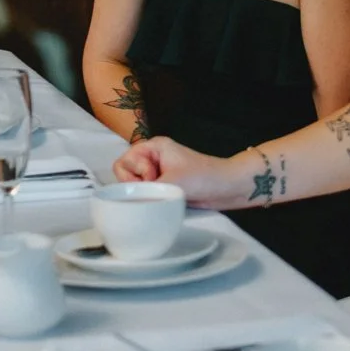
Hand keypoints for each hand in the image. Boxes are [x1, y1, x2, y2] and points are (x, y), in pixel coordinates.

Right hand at [111, 137, 234, 204]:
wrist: (226, 188)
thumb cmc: (203, 177)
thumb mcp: (171, 183)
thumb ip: (146, 192)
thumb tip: (130, 204)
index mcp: (153, 147)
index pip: (123, 162)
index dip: (133, 174)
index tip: (152, 179)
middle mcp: (152, 157)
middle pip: (125, 173)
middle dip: (137, 185)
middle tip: (156, 188)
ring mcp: (158, 172)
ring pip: (135, 186)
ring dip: (144, 193)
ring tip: (163, 194)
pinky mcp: (163, 185)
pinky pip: (146, 193)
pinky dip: (150, 199)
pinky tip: (165, 200)